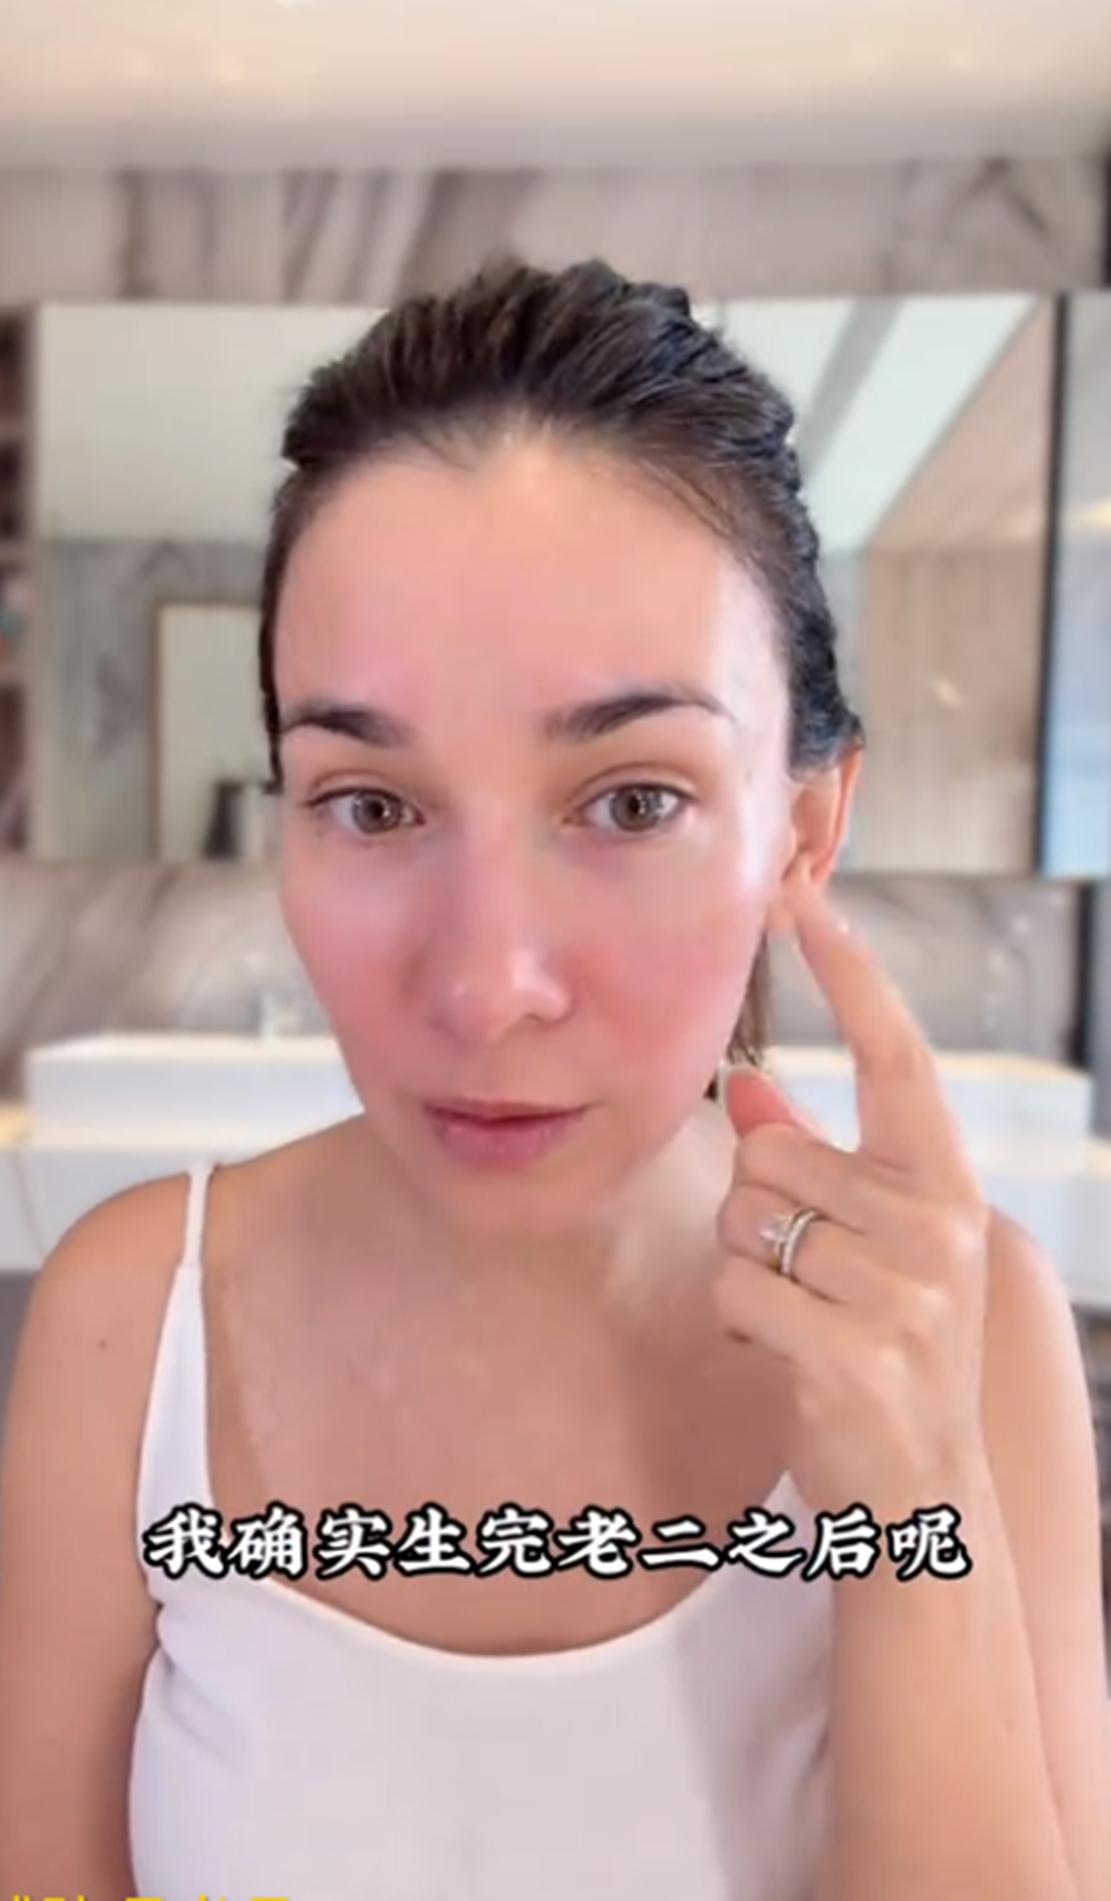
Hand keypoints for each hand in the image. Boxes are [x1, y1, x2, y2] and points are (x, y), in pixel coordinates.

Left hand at [713, 871, 991, 1524]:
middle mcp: (937, 1223)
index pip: (896, 1056)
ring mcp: (902, 1289)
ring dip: (742, 1268)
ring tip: (802, 1318)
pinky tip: (784, 1357)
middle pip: (770, 1151)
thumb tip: (747, 1088)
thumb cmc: (882, 1347)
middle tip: (806, 1276)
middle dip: (757, 1209)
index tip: (802, 895)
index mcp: (944, 1184)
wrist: (919, 1492)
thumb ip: (814, 1160)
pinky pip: (735, 1287)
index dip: (850, 973)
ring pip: (744, 1217)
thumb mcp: (868, 1245)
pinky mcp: (852, 1350)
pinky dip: (735, 1321)